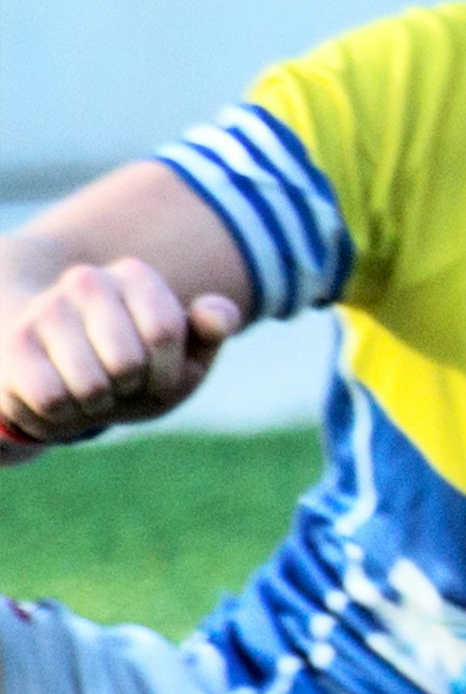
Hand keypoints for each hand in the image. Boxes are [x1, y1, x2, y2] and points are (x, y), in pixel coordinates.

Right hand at [0, 262, 245, 462]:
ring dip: (96, 407)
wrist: (58, 374)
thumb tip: (217, 318)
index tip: (159, 375)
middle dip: (131, 390)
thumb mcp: (184, 352)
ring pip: (89, 386)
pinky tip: (60, 399)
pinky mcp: (12, 345)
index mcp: (136, 276)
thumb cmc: (135, 366)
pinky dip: (62, 416)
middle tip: (118, 384)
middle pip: (127, 362)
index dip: (168, 373)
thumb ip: (213, 328)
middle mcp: (86, 281)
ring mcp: (44, 310)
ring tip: (89, 392)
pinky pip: (51, 400)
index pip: (165, 332)